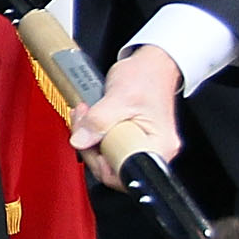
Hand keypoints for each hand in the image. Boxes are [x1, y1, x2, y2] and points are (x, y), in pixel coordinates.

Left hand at [70, 46, 183, 185]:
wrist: (152, 65)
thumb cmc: (146, 77)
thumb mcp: (119, 96)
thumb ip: (99, 120)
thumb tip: (80, 140)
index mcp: (158, 146)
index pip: (123, 173)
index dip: (98, 160)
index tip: (88, 138)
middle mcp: (154, 151)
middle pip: (112, 167)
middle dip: (90, 145)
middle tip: (83, 122)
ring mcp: (143, 147)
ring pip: (107, 158)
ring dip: (90, 138)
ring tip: (86, 115)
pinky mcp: (132, 141)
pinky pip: (108, 147)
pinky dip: (95, 134)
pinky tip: (91, 118)